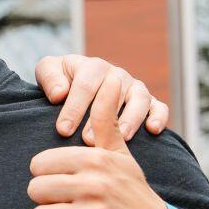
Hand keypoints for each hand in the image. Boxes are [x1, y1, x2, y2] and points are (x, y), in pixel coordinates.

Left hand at [27, 76, 173, 208]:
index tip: (63, 182)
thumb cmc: (134, 196)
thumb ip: (107, 122)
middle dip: (46, 200)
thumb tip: (110, 80)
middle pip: (34, 191)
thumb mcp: (122, 157)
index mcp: (97, 161)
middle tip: (67, 205)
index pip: (39, 164)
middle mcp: (95, 186)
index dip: (47, 175)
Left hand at [34, 54, 168, 142]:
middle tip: (88, 141)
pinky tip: (153, 130)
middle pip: (113, 94)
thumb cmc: (62, 84)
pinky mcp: (150, 102)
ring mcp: (135, 88)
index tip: (63, 130)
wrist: (81, 90)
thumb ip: (50, 78)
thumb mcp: (50, 73)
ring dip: (131, 118)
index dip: (74, 107)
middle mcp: (116, 76)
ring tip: (122, 138)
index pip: (85, 84)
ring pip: (139, 99)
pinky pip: (159, 107)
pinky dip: (159, 116)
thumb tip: (60, 93)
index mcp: (92, 67)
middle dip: (100, 118)